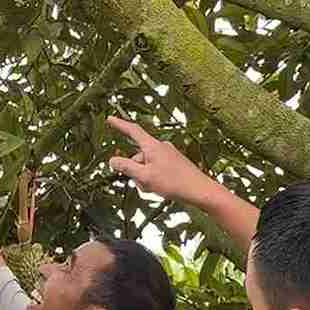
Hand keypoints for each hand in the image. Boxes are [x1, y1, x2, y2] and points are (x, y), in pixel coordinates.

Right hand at [105, 116, 221, 205]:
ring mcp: (168, 155)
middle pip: (138, 156)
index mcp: (152, 146)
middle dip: (135, 171)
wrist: (200, 191)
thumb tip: (112, 160)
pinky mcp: (174, 164)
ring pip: (146, 165)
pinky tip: (163, 189)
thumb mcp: (144, 177)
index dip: (120, 125)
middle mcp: (161, 147)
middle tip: (145, 184)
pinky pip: (156, 169)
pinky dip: (154, 179)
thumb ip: (126, 167)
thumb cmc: (174, 183)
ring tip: (156, 188)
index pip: (132, 131)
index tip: (110, 119)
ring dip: (145, 178)